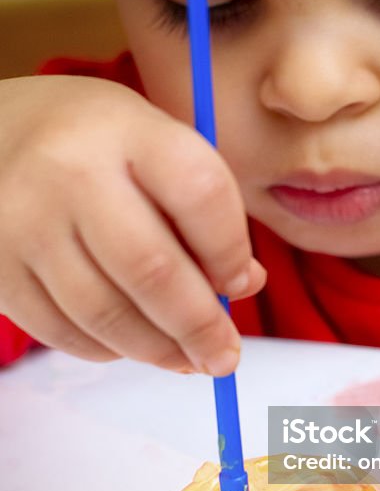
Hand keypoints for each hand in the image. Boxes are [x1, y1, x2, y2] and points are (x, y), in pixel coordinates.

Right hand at [0, 75, 264, 372]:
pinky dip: (107, 349)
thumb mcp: (155, 144)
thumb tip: (244, 284)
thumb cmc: (96, 144)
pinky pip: (62, 330)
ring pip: (105, 313)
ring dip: (157, 349)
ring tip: (187, 360)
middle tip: (224, 356)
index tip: (240, 283)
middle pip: (151, 269)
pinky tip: (132, 345)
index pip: (200, 192)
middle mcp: (70, 172)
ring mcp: (24, 222)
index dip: (230, 250)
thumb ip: (205, 208)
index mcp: (128, 130)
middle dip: (199, 326)